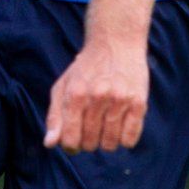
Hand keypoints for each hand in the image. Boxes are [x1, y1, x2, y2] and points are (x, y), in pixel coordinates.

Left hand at [43, 38, 148, 152]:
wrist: (116, 43)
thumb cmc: (86, 69)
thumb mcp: (63, 87)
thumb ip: (54, 116)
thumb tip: (50, 144)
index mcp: (76, 94)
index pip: (70, 139)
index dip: (71, 145)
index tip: (74, 141)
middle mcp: (98, 97)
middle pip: (90, 143)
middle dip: (88, 141)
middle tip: (91, 127)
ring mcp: (120, 100)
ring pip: (110, 143)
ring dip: (106, 141)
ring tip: (105, 126)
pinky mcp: (139, 102)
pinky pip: (130, 139)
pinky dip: (124, 139)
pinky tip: (120, 125)